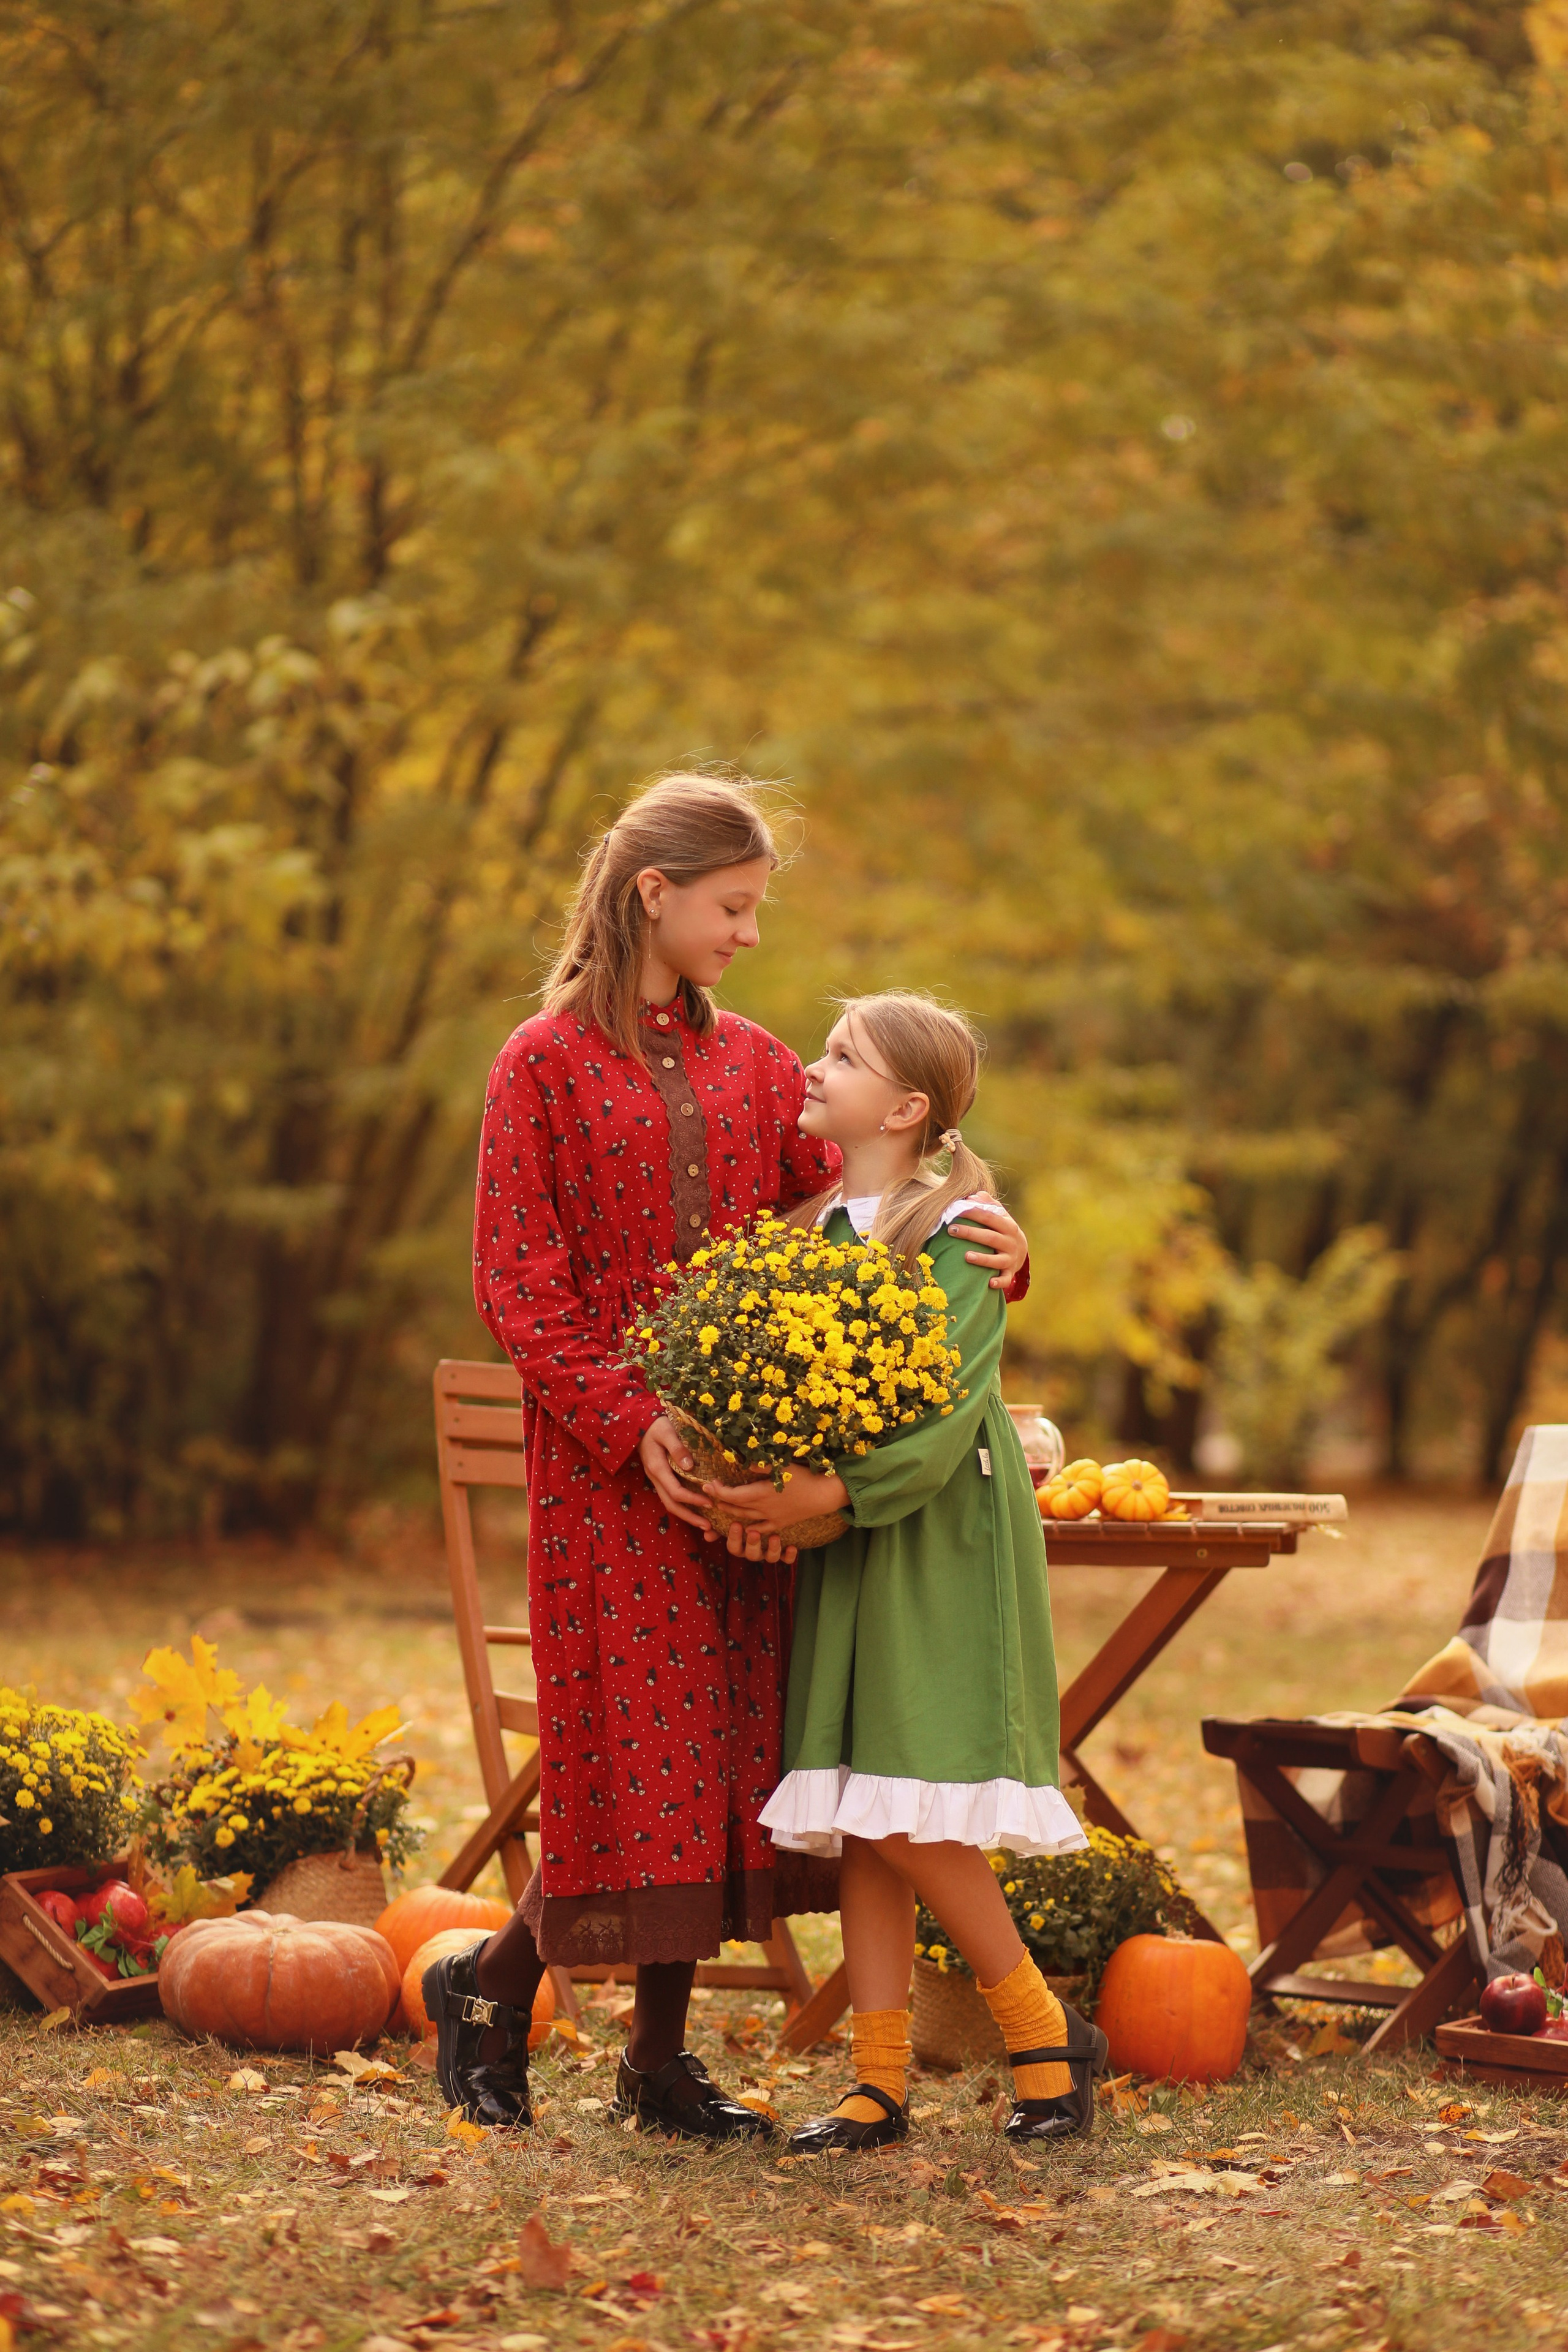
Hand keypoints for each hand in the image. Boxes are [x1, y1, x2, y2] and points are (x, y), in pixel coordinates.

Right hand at [638, 1416, 716, 1532]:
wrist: (639, 1424)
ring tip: (704, 1523)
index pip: (676, 1492)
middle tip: (708, 1527)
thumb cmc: (655, 1425)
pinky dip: (683, 1505)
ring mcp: (657, 1479)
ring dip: (686, 1515)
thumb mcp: (666, 1432)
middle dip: (689, 1517)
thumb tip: (690, 1467)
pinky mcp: (660, 1477)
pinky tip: (695, 1508)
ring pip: (670, 1503)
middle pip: (671, 1504)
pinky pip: (671, 1496)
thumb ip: (677, 1448)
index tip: (710, 1503)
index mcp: (657, 1468)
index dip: (693, 1500)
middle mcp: (655, 1478)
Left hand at [704, 1467, 848, 1540]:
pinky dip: (750, 1527)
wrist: (823, 1495)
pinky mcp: (780, 1523)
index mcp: (761, 1493)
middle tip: (709, 1492)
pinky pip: (761, 1528)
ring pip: (745, 1517)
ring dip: (731, 1511)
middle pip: (735, 1506)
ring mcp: (771, 1518)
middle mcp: (762, 1508)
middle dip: (720, 1499)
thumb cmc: (803, 1477)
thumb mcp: (781, 1465)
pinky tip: (744, 1526)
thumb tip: (740, 1460)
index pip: (732, 1495)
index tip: (709, 1483)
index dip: (718, 1491)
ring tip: (721, 1506)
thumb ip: (759, 1464)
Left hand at [949, 1194, 1027, 1290]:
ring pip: (997, 1260)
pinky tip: (989, 1283)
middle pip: (990, 1237)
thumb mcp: (999, 1215)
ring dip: (982, 1259)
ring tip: (966, 1256)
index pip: (989, 1217)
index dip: (973, 1213)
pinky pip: (1006, 1279)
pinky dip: (999, 1282)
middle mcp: (1010, 1242)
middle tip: (951, 1230)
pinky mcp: (1009, 1272)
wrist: (1021, 1250)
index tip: (957, 1210)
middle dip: (970, 1233)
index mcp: (1007, 1225)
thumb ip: (988, 1204)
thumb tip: (973, 1195)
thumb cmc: (1002, 1229)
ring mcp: (1010, 1258)